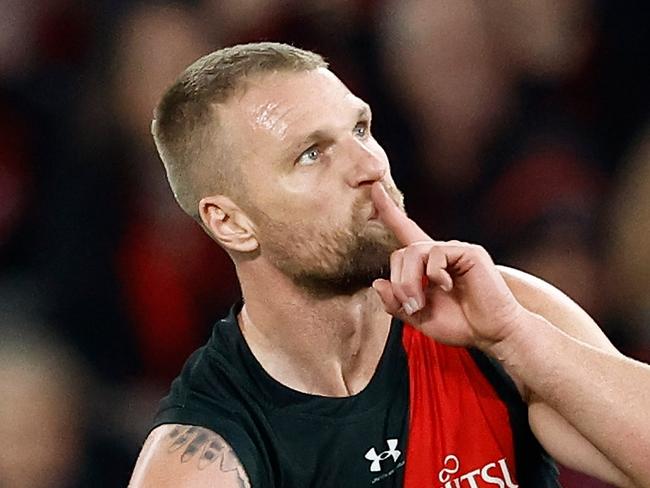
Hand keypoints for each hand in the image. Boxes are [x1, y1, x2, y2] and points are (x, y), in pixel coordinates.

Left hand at [370, 182, 525, 349]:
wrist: (494, 333)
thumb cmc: (461, 324)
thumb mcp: (419, 318)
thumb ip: (397, 303)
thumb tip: (377, 283)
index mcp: (428, 265)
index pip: (405, 232)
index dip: (388, 211)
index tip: (374, 188)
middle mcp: (440, 253)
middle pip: (401, 252)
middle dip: (398, 282)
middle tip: (409, 306)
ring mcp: (455, 251)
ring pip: (414, 252)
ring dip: (408, 282)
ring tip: (419, 303)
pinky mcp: (469, 252)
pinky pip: (436, 255)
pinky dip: (433, 275)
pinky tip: (447, 288)